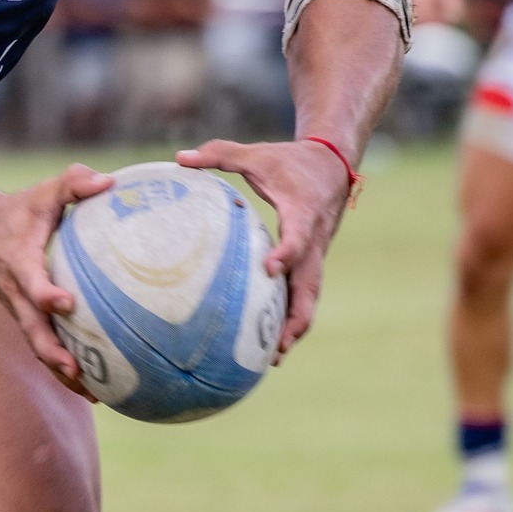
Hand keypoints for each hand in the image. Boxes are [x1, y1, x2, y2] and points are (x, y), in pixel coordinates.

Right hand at [0, 164, 114, 391]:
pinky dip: (64, 369)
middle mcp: (16, 295)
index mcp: (19, 265)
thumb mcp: (44, 191)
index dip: (45, 295)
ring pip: (38, 347)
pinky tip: (94, 387)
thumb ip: (73, 183)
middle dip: (53, 354)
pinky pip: (44, 347)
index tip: (66, 303)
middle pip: (32, 331)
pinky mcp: (25, 318)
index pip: (30, 283)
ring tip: (96, 395)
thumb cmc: (21, 210)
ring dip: (62, 372)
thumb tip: (109, 182)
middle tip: (79, 371)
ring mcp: (19, 311)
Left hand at [176, 137, 350, 355]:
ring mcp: (317, 253)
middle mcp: (315, 238)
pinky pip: (303, 291)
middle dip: (298, 316)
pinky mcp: (312, 260)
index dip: (287, 253)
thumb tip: (179, 158)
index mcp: (303, 211)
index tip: (269, 268)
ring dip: (296, 325)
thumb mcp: (257, 154)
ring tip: (274, 357)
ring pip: (310, 295)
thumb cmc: (289, 160)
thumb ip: (220, 154)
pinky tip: (271, 341)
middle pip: (311, 284)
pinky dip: (291, 315)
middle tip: (278, 345)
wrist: (333, 163)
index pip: (299, 237)